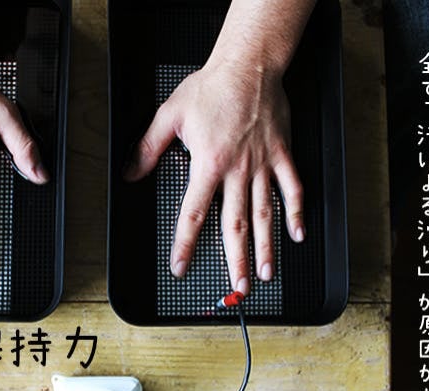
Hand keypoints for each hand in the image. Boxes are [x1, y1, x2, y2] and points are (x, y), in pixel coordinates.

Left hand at [123, 60, 303, 295]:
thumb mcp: (169, 115)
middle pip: (235, 225)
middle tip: (236, 288)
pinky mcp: (282, 154)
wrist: (249, 65)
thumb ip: (148, 149)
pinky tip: (298, 234)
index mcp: (208, 164)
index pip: (193, 214)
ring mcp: (263, 164)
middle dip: (235, 260)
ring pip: (264, 214)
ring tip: (266, 273)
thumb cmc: (211, 87)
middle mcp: (238, 170)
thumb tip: (130, 173)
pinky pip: (292, 188)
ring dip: (266, 246)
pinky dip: (297, 212)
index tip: (181, 266)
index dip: (185, 245)